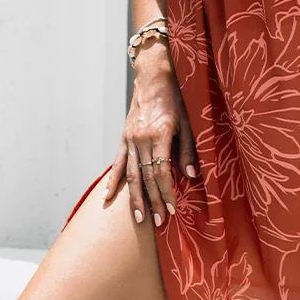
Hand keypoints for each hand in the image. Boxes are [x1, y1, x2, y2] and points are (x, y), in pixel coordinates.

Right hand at [100, 41, 198, 229]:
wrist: (153, 77)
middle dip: (152, 201)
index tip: (173, 209)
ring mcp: (130, 139)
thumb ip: (187, 149)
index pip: (161, 171)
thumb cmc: (175, 98)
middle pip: (145, 177)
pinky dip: (113, 181)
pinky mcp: (124, 137)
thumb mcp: (187, 121)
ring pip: (130, 174)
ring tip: (139, 218)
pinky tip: (108, 198)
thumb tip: (191, 175)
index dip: (167, 192)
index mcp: (159, 134)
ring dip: (135, 198)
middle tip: (158, 222)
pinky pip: (117, 163)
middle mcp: (141, 139)